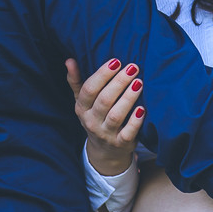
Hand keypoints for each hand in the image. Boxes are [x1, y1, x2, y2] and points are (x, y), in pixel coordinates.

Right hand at [66, 58, 143, 175]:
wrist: (104, 151)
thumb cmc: (95, 117)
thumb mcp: (83, 102)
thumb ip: (77, 81)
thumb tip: (69, 60)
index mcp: (82, 108)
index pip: (89, 90)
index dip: (102, 75)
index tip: (116, 61)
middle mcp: (91, 121)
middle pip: (104, 100)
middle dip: (119, 82)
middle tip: (133, 68)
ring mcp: (106, 134)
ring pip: (116, 115)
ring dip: (128, 98)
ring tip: (139, 83)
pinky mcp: (121, 143)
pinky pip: (128, 133)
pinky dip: (135, 121)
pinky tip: (143, 109)